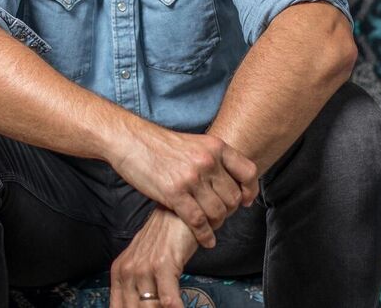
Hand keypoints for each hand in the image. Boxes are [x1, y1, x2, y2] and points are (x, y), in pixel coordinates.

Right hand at [109, 126, 257, 247]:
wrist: (130, 140)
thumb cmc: (159, 145)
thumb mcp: (194, 143)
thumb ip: (212, 159)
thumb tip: (228, 179)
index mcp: (215, 147)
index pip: (248, 172)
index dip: (249, 190)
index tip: (245, 201)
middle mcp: (207, 161)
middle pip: (233, 197)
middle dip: (229, 211)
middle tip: (220, 217)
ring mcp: (191, 177)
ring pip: (217, 212)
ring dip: (216, 224)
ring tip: (211, 228)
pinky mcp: (174, 193)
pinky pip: (198, 221)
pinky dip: (204, 235)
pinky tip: (205, 240)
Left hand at [110, 207, 198, 307]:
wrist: (179, 213)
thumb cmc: (166, 240)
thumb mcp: (145, 265)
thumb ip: (140, 289)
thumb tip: (145, 306)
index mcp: (119, 274)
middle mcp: (127, 272)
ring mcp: (144, 268)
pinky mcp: (163, 265)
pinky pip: (167, 299)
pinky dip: (174, 307)